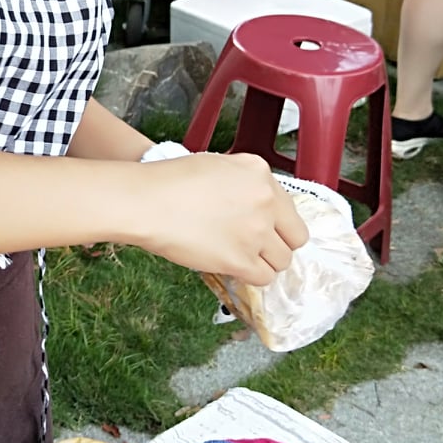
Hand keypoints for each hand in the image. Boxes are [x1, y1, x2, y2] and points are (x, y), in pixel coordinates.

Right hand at [132, 152, 308, 282]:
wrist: (147, 201)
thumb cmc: (170, 181)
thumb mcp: (218, 164)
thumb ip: (245, 181)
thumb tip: (255, 204)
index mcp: (260, 173)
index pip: (290, 208)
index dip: (278, 223)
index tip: (267, 230)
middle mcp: (265, 201)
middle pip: (295, 238)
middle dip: (279, 244)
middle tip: (258, 247)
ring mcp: (256, 231)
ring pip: (281, 261)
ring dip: (265, 261)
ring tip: (242, 257)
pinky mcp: (241, 260)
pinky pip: (263, 277)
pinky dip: (251, 275)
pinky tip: (234, 268)